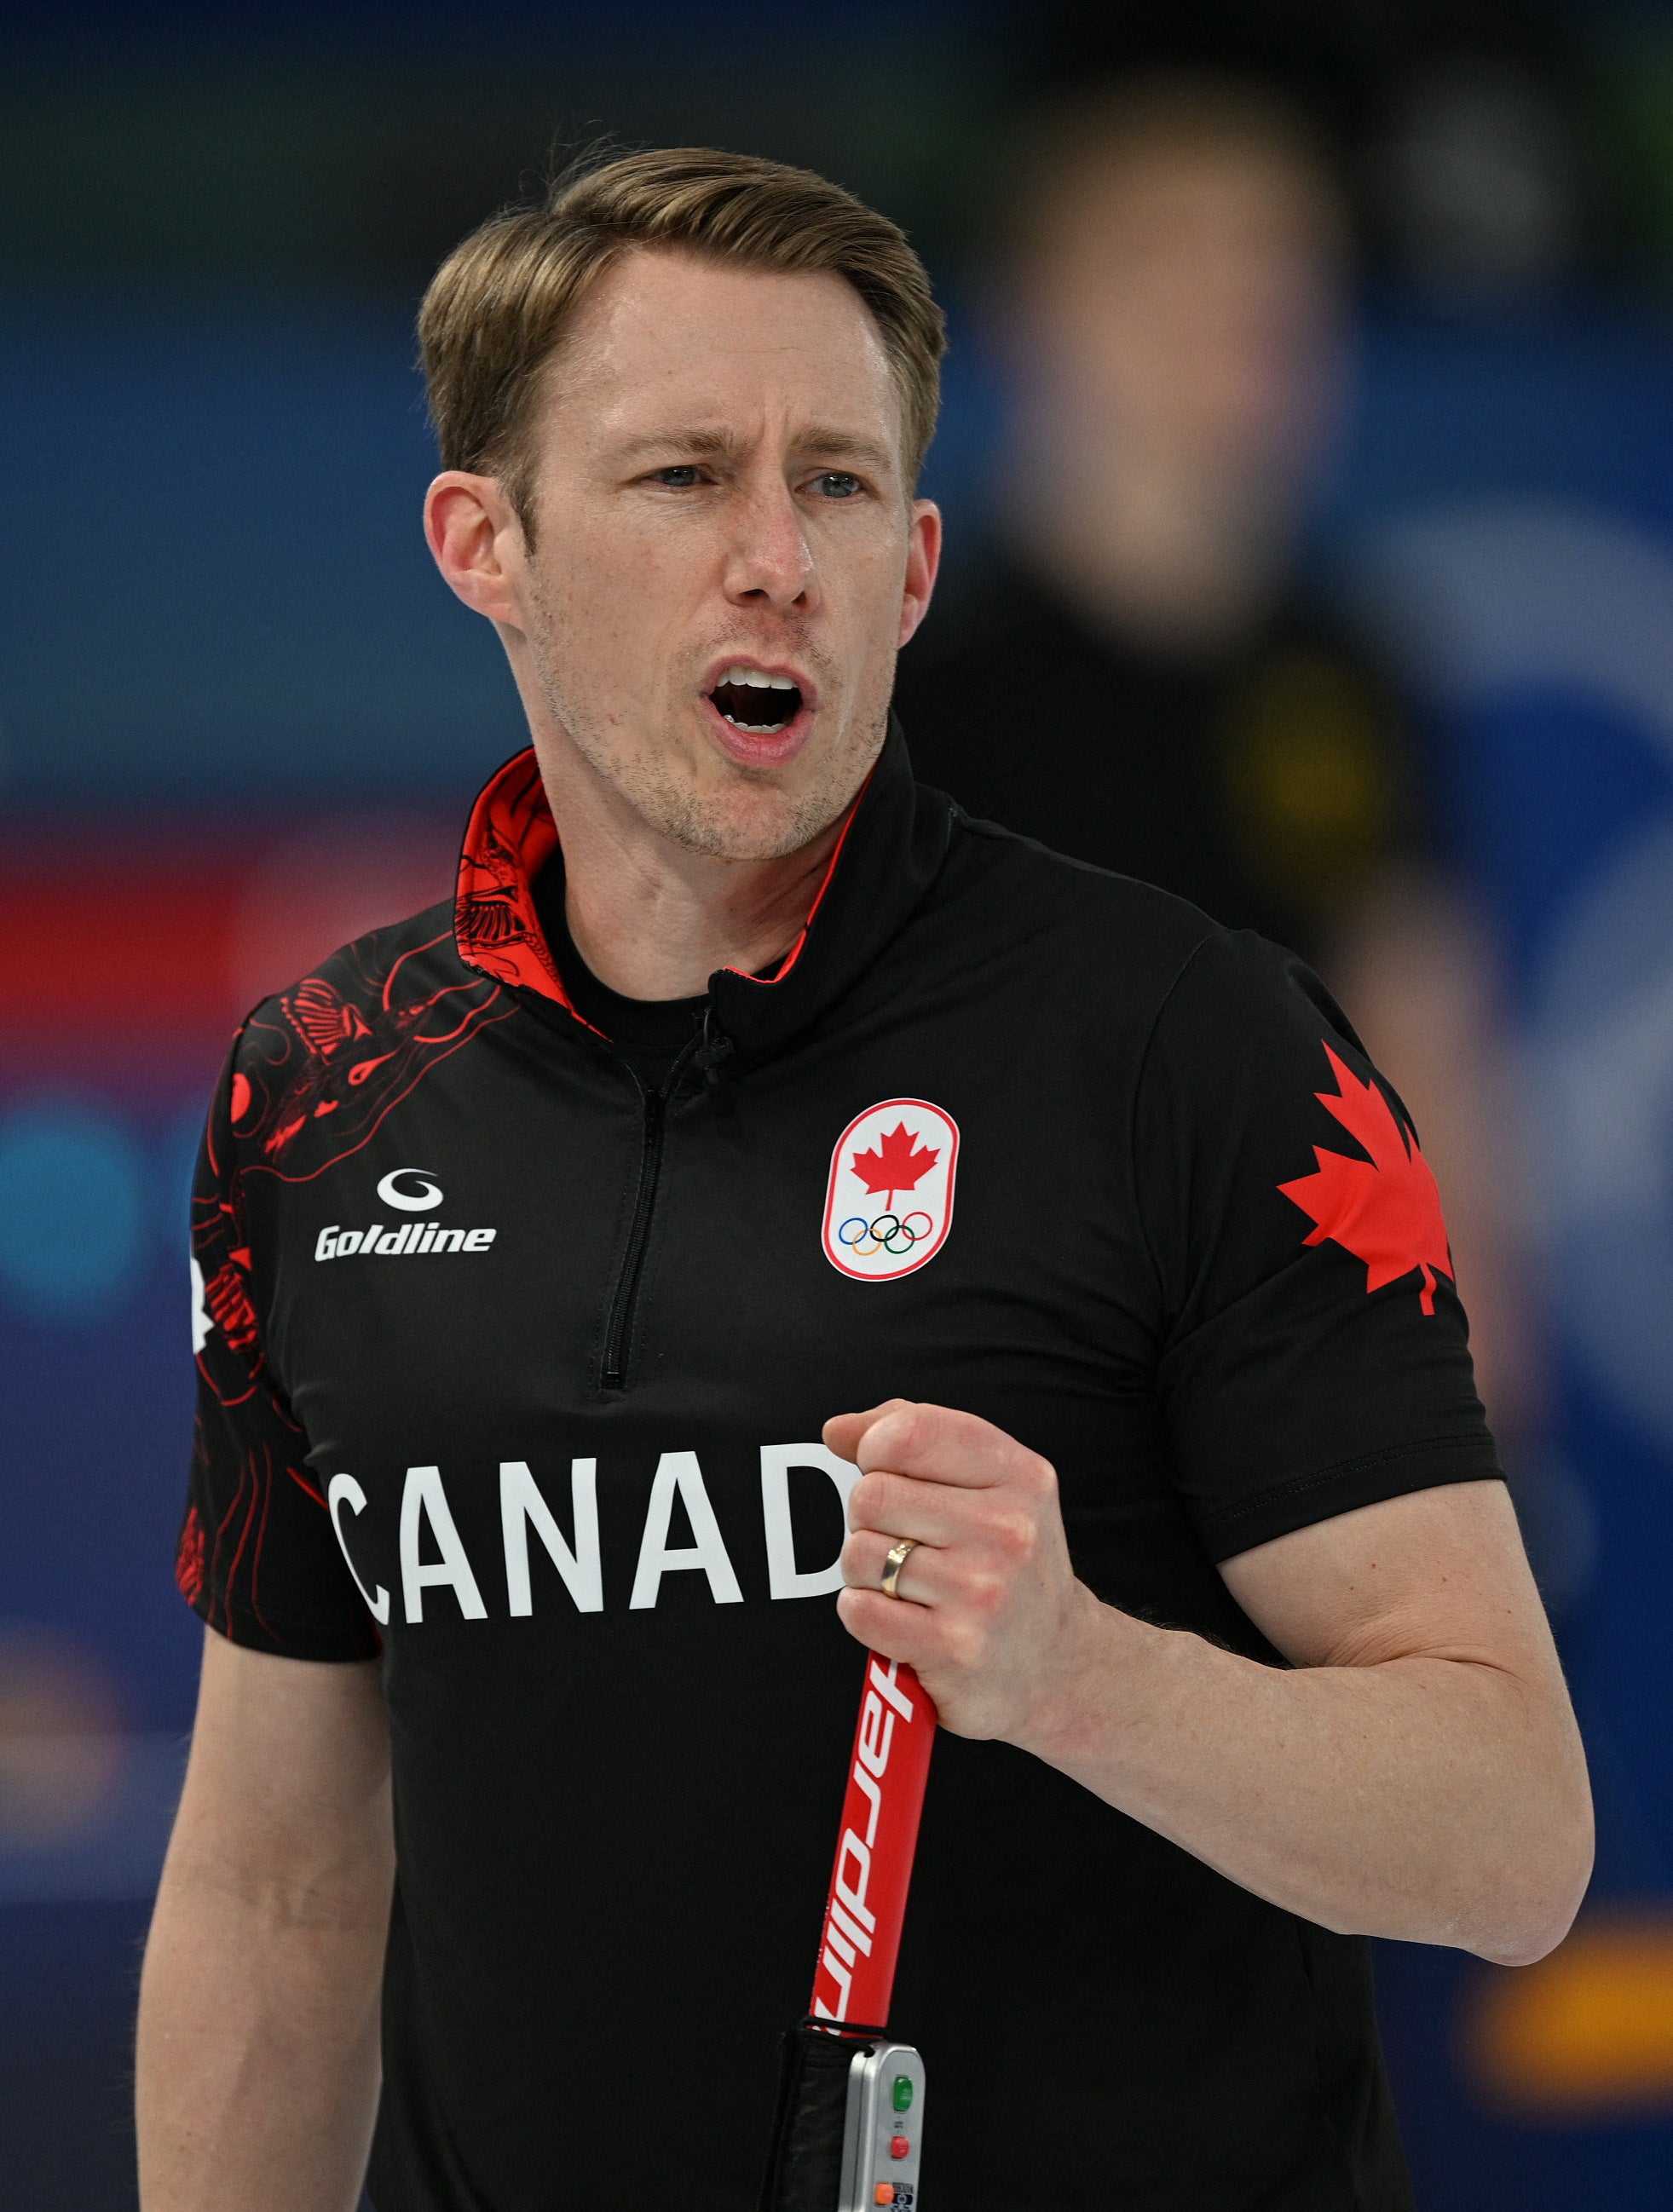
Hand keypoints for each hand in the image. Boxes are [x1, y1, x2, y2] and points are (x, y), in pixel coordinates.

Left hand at [825, 1400, 1097, 1741]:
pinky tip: (902, 1616)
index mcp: (1020, 1475)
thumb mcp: (988, 1483)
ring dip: (867, 1570)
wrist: (1057, 1664)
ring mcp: (981, 1591)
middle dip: (871, 1518)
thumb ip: (914, 1437)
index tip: (889, 1471)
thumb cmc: (1004, 1560)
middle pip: (871, 1494)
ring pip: (859, 1552)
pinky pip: (858, 1609)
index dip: (875, 1448)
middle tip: (908, 1540)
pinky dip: (864, 1613)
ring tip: (909, 1582)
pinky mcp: (952, 1647)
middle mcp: (1008, 1530)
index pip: (909, 1431)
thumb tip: (837, 1430)